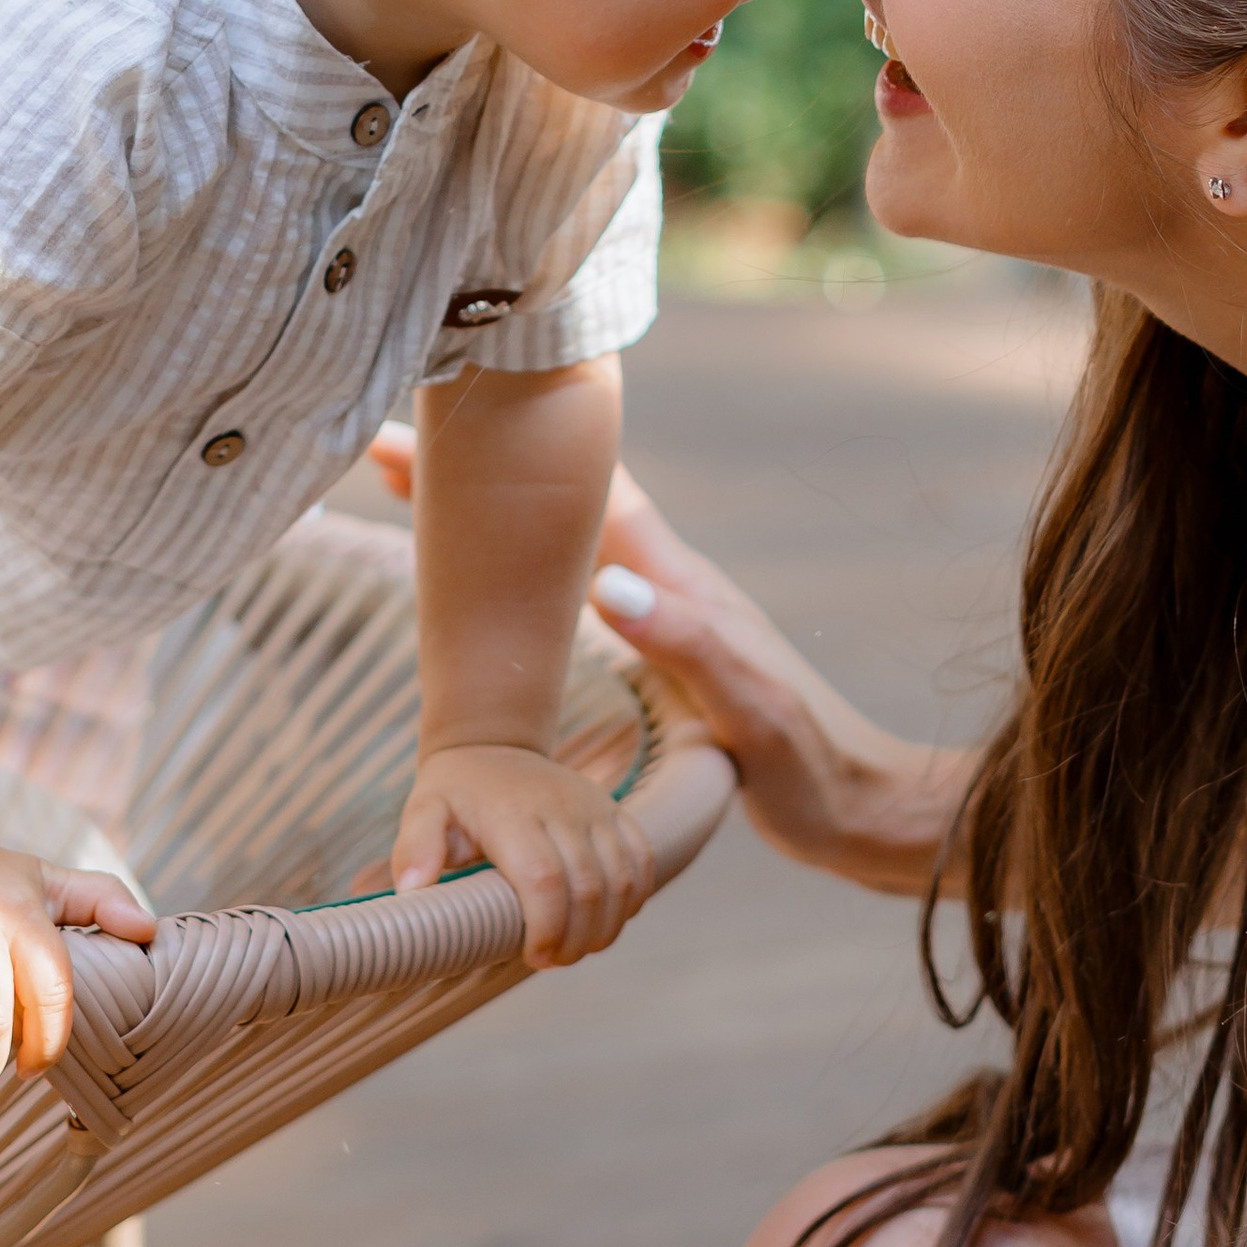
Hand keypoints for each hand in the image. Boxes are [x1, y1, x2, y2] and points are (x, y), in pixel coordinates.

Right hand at [368, 423, 965, 898]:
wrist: (865, 807)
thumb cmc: (813, 765)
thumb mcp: (750, 708)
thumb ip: (687, 642)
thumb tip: (606, 584)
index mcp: (679, 586)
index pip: (582, 497)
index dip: (504, 462)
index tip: (417, 439)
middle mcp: (667, 583)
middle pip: (557, 503)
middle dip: (473, 474)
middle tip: (381, 449)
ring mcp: (662, 611)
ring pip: (559, 539)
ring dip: (489, 514)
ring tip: (411, 493)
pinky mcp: (660, 646)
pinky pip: (569, 583)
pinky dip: (517, 566)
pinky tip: (492, 581)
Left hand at [393, 741, 653, 968]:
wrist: (492, 748)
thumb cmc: (455, 793)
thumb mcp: (423, 810)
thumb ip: (415, 848)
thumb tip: (413, 889)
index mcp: (513, 814)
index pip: (544, 879)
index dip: (546, 928)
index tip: (533, 957)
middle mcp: (562, 807)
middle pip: (589, 887)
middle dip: (577, 939)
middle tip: (553, 961)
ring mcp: (594, 807)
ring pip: (622, 879)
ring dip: (607, 927)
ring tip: (578, 949)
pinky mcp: (614, 811)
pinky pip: (642, 859)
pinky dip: (634, 899)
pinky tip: (608, 922)